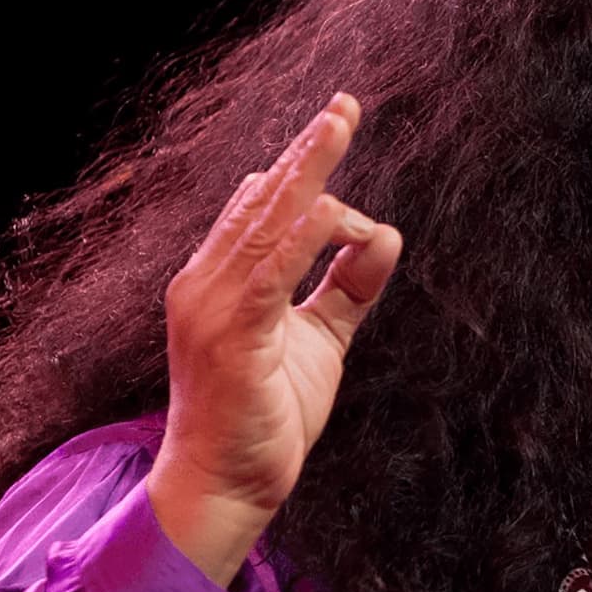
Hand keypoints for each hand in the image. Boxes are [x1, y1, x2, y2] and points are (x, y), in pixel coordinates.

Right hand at [146, 92, 402, 585]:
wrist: (227, 486)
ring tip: (339, 127)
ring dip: (306, 174)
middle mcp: (206, 283)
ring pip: (264, 224)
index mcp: (221, 280)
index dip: (299, 164)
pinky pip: (269, 274)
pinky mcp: (231, 338)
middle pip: (261, 200)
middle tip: (345, 105)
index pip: (259, 206)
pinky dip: (301, 238)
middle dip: (307, 151)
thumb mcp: (319, 340)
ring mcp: (212, 308)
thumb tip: (385, 236)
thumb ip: (348, 289)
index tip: (337, 122)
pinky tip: (333, 211)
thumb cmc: (266, 416)